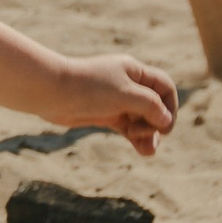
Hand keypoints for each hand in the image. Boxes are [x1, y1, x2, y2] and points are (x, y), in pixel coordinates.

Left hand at [40, 54, 177, 155]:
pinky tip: (143, 150)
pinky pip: (128, 128)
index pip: (164, 87)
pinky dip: (136, 138)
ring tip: (147, 150)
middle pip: (155, 106)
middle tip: (144, 134)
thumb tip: (166, 120)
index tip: (164, 124)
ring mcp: (117, 101)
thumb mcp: (125, 94)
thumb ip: (150, 105)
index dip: (170, 106)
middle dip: (156, 124)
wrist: (50, 92)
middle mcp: (128, 85)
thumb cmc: (88, 88)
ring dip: (148, 135)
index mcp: (134, 71)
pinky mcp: (105, 115)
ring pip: (142, 120)